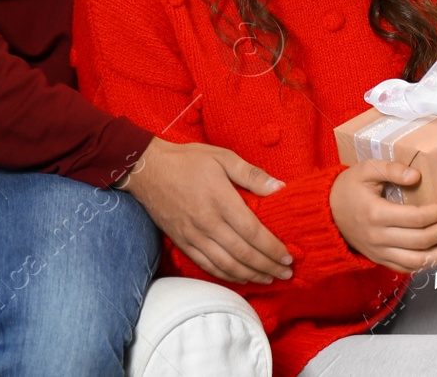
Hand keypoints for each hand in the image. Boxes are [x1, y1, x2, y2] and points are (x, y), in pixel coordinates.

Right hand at [118, 137, 292, 284]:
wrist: (147, 170)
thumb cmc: (189, 160)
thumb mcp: (223, 157)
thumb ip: (252, 175)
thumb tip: (280, 188)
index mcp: (221, 200)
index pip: (253, 232)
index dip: (273, 248)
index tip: (289, 256)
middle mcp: (207, 223)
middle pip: (243, 254)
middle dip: (268, 266)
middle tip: (286, 274)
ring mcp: (193, 236)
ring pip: (226, 265)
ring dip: (250, 275)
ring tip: (269, 279)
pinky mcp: (182, 243)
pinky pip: (207, 266)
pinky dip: (227, 276)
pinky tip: (241, 278)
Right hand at [330, 159, 436, 274]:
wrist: (325, 213)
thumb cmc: (348, 188)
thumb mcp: (366, 170)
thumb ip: (391, 170)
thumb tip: (416, 177)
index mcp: (376, 214)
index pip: (417, 218)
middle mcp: (379, 237)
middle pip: (421, 240)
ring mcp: (379, 252)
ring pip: (417, 261)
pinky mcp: (379, 259)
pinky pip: (406, 268)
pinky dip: (425, 264)